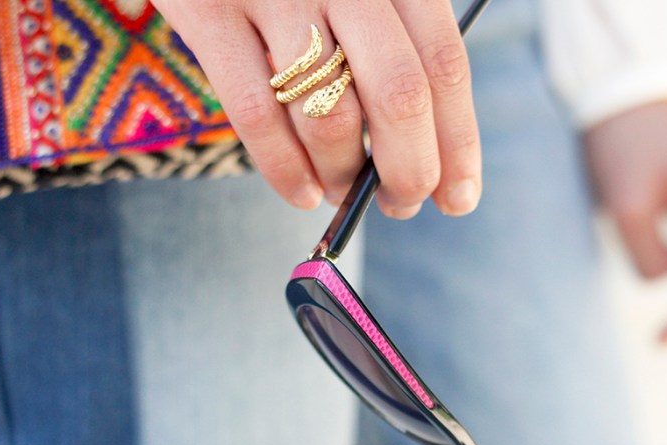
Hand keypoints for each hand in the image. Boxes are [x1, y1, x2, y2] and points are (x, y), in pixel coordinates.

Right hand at [152, 0, 481, 218]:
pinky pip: (256, 115)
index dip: (457, 143)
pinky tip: (303, 192)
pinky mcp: (207, 11)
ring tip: (344, 191)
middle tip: (401, 204)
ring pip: (329, 116)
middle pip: (399, 98)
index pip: (444, 66)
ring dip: (344, 175)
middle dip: (408, 172)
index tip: (458, 198)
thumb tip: (425, 156)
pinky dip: (286, 171)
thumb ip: (394, 48)